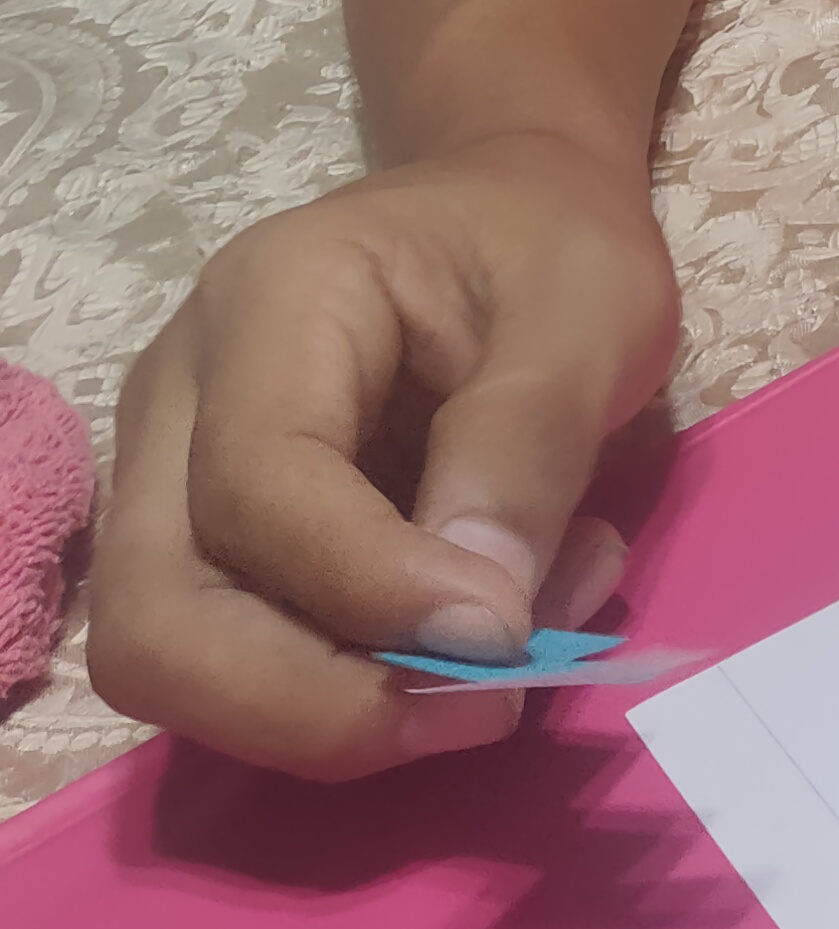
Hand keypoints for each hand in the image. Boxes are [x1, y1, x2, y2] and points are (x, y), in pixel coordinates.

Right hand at [88, 138, 681, 779]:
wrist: (510, 217)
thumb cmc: (547, 245)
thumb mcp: (591, 307)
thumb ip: (528, 445)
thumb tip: (475, 625)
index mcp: (268, 302)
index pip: (257, 487)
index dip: (373, 591)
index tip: (509, 637)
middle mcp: (178, 398)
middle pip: (157, 616)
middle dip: (315, 705)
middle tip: (485, 703)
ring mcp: (171, 480)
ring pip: (172, 664)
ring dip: (337, 711)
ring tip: (507, 656)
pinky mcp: (206, 548)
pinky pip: (235, 667)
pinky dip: (354, 694)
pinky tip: (479, 636)